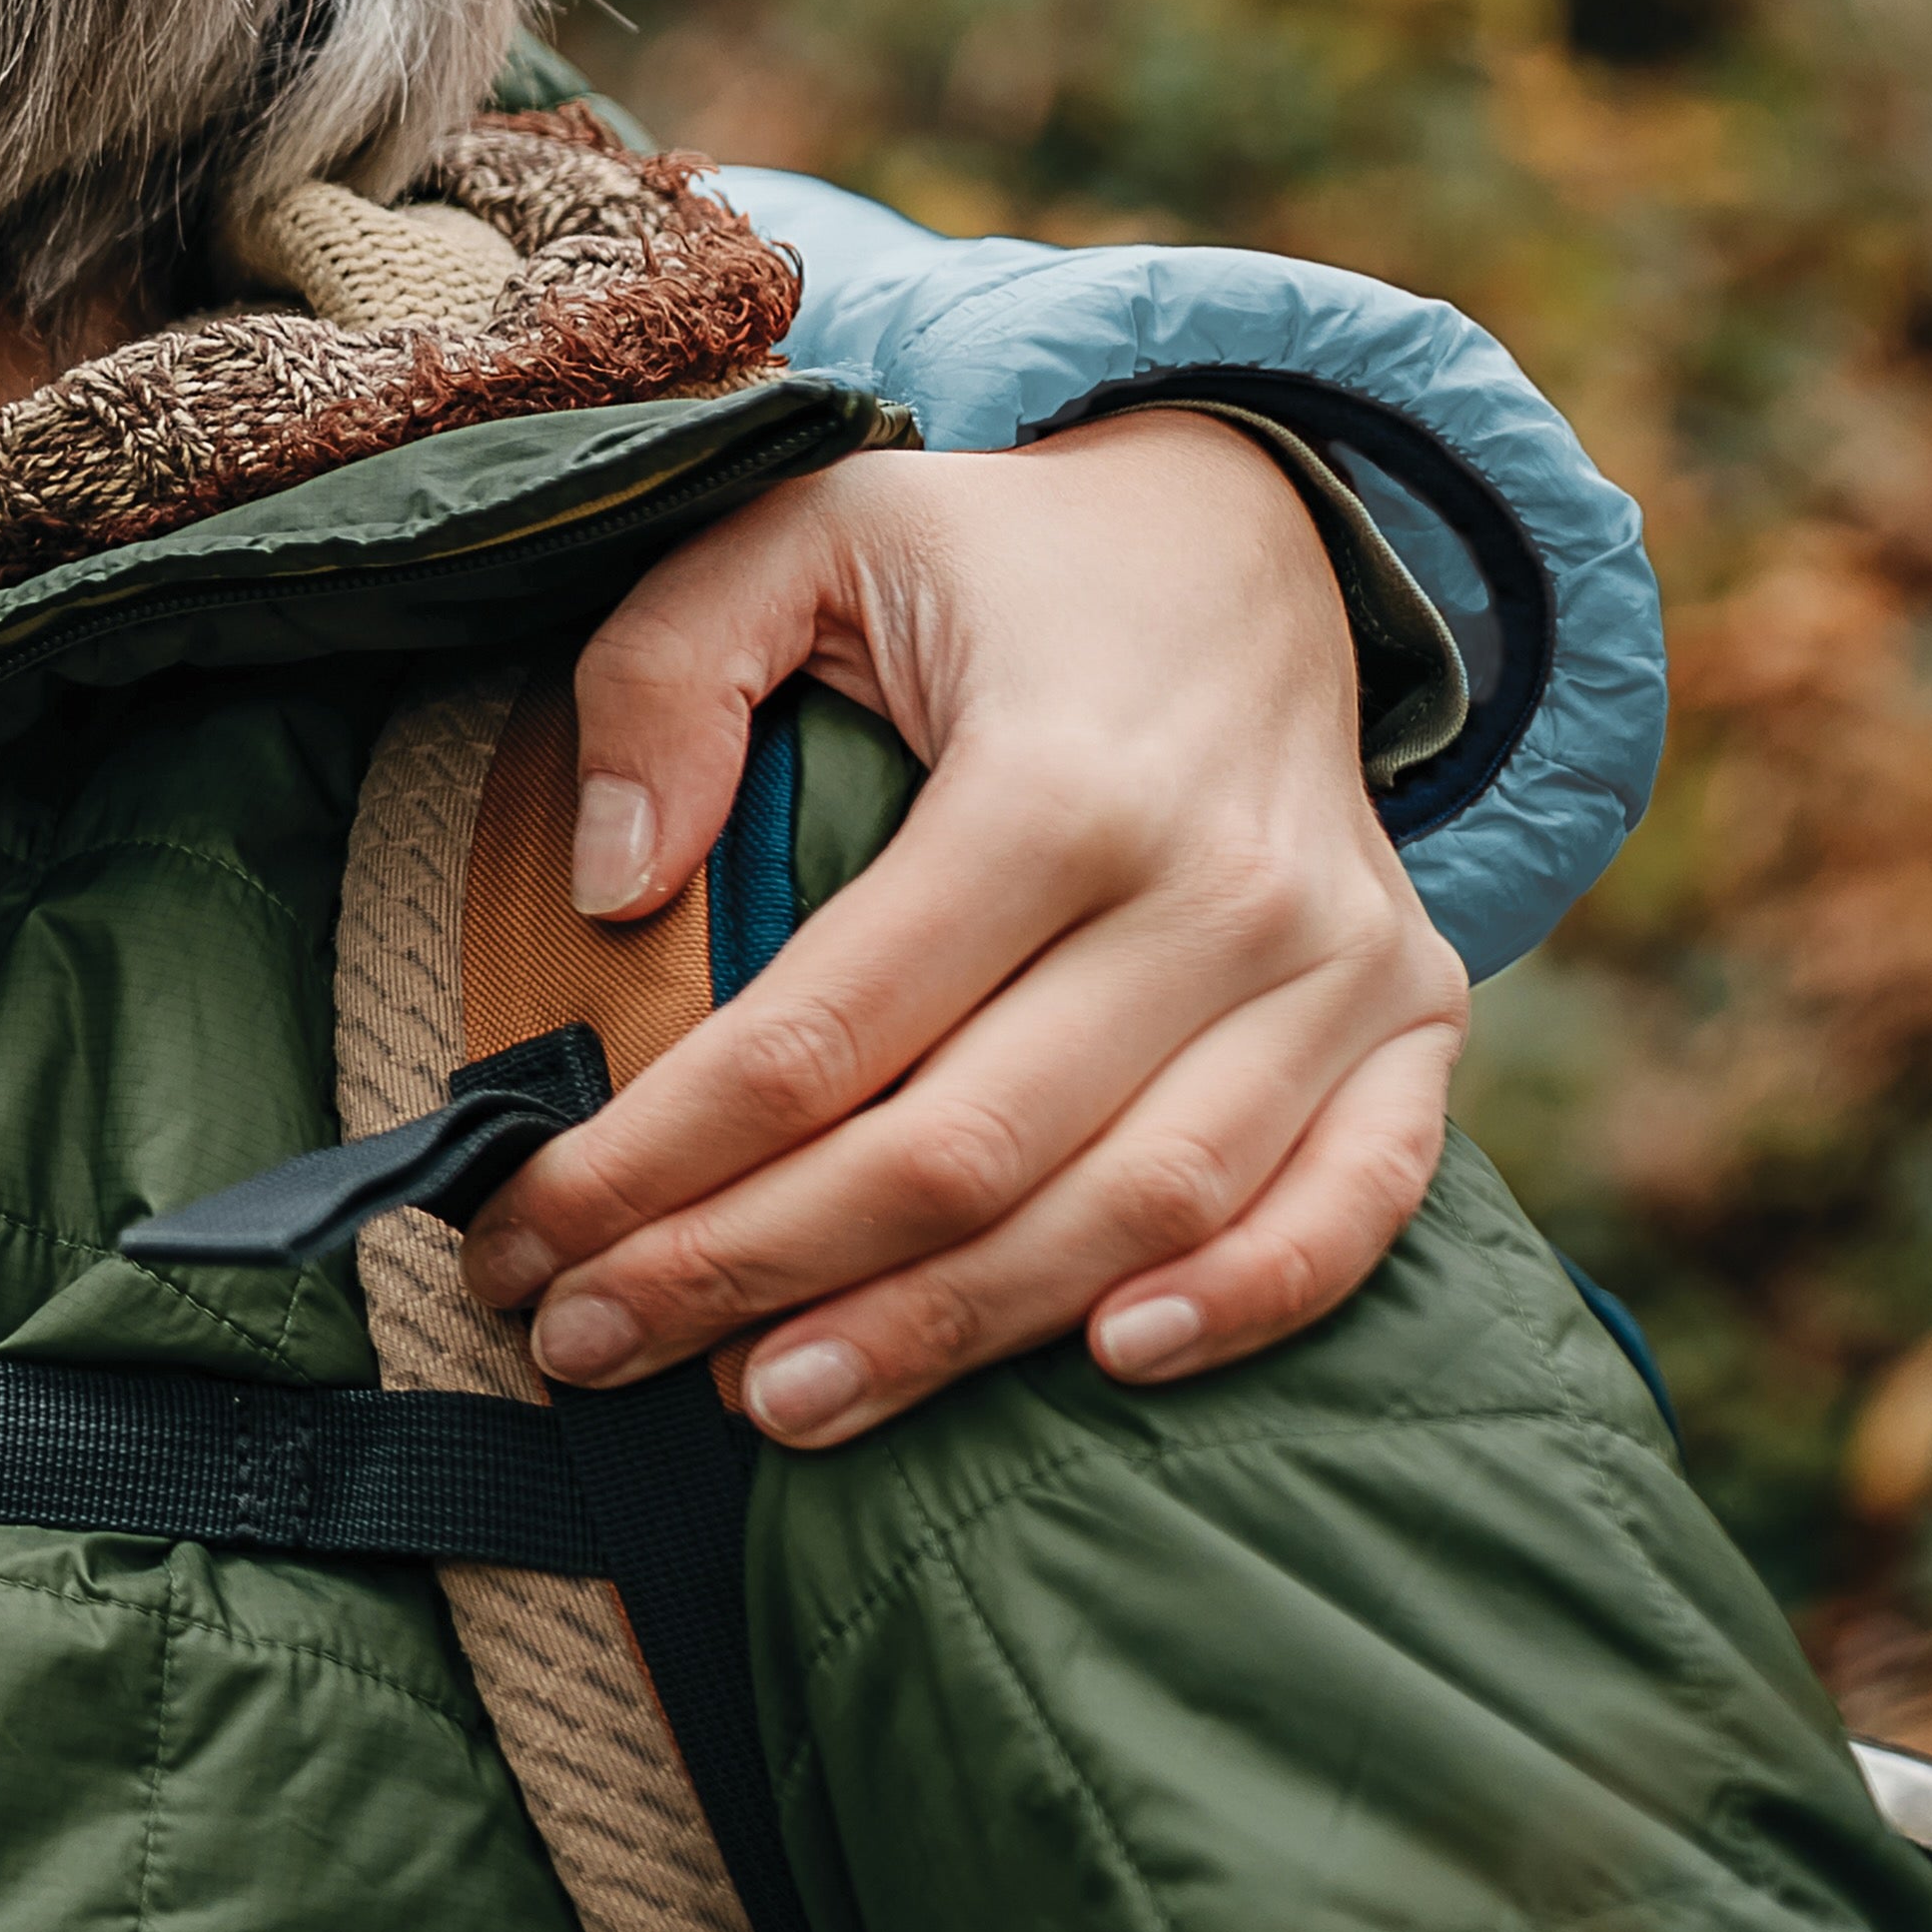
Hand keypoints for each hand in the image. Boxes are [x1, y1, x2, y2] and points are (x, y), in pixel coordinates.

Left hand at [471, 409, 1466, 1448]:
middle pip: (958, 1153)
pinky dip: (1253, 1297)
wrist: (1247, 530)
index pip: (821, 1035)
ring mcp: (1339, 963)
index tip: (518, 1239)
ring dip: (945, 1331)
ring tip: (768, 1401)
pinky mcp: (1413, 1015)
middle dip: (748, 1271)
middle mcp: (1219, 888)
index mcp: (1057, 780)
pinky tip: (1109, 1362)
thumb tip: (609, 887)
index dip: (654, 1163)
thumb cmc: (988, 559)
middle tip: (586, 1345)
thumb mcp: (798, 531)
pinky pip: (1359, 1199)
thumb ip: (667, 676)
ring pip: (1130, 1209)